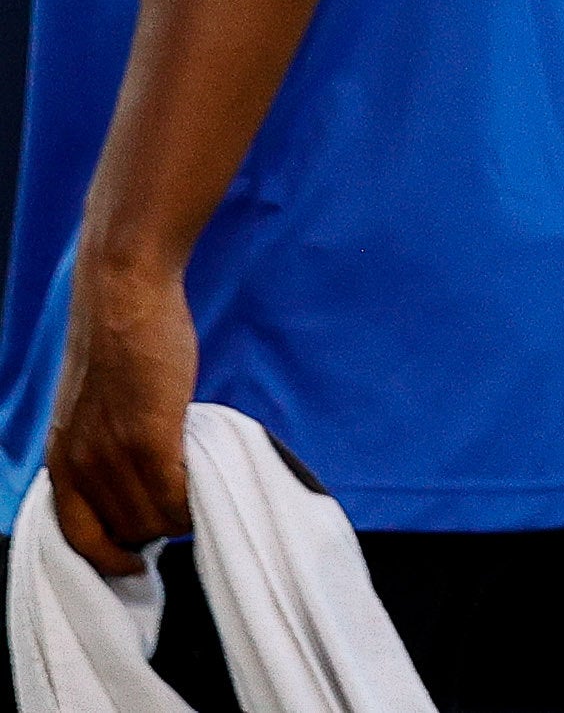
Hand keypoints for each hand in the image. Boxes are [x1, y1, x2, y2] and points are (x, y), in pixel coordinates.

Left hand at [43, 249, 191, 577]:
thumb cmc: (117, 343)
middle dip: (155, 532)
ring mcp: (114, 452)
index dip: (107, 558)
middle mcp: (80, 465)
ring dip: (179, 517)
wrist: (123, 295)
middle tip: (181, 513)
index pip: (77, 537)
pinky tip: (204, 490)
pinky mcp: (150, 434)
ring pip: (153, 518)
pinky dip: (192, 502)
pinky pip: (176, 494)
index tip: (134, 565)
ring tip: (196, 497)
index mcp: (61, 460)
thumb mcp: (89, 408)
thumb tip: (131, 480)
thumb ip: (101, 447)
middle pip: (126, 531)